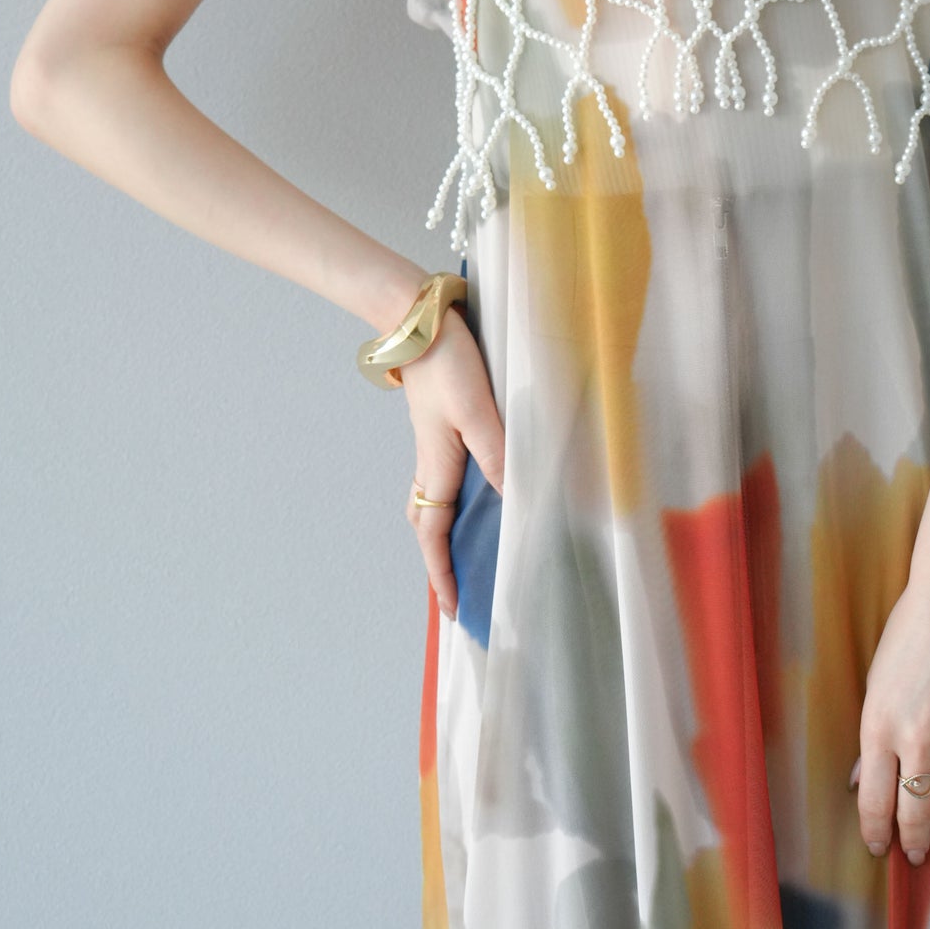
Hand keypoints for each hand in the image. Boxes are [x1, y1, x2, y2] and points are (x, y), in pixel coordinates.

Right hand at [399, 305, 505, 621]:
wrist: (417, 319)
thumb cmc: (446, 363)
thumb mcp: (478, 411)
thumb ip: (497, 454)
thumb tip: (512, 500)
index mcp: (437, 465)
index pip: (434, 534)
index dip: (442, 573)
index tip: (451, 609)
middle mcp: (432, 460)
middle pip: (431, 524)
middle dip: (442, 560)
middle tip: (460, 589)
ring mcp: (435, 443)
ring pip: (438, 500)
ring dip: (449, 532)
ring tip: (472, 553)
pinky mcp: (443, 425)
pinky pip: (449, 476)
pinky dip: (460, 498)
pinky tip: (484, 493)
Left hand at [850, 555, 929, 863]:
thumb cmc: (908, 633)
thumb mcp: (876, 683)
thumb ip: (874, 735)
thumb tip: (864, 779)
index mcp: (878, 727)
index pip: (874, 802)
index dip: (875, 833)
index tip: (877, 847)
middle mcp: (916, 740)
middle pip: (913, 815)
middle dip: (911, 842)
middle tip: (913, 852)